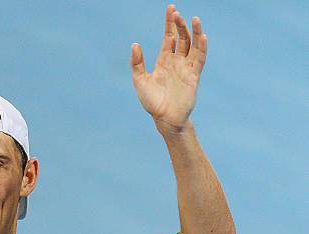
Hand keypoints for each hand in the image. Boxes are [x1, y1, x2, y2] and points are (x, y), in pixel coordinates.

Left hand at [130, 5, 206, 133]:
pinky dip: (202, 47)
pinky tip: (202, 36)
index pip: (169, 37)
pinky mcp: (194, 76)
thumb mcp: (139, 80)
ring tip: (193, 18)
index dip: (169, 23)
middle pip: (181, 38)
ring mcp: (186, 68)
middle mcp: (177, 61)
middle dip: (179, 24)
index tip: (171, 8)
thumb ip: (137, 62)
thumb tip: (135, 44)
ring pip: (193, 45)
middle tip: (177, 12)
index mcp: (164, 60)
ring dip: (193, 32)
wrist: (164, 118)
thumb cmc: (151, 101)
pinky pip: (200, 59)